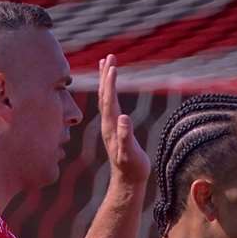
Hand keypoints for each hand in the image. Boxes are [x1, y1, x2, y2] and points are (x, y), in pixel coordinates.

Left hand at [98, 55, 148, 186]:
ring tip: (108, 64)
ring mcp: (110, 125)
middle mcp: (108, 122)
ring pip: (105, 97)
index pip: (109, 99)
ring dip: (106, 80)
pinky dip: (110, 91)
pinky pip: (110, 104)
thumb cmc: (132, 168)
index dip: (110, 83)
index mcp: (111, 125)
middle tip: (110, 56)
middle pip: (104, 93)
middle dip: (106, 74)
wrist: (127, 181)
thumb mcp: (130, 153)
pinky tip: (112, 88)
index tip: (112, 66)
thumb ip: (126, 136)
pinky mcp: (114, 128)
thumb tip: (123, 118)